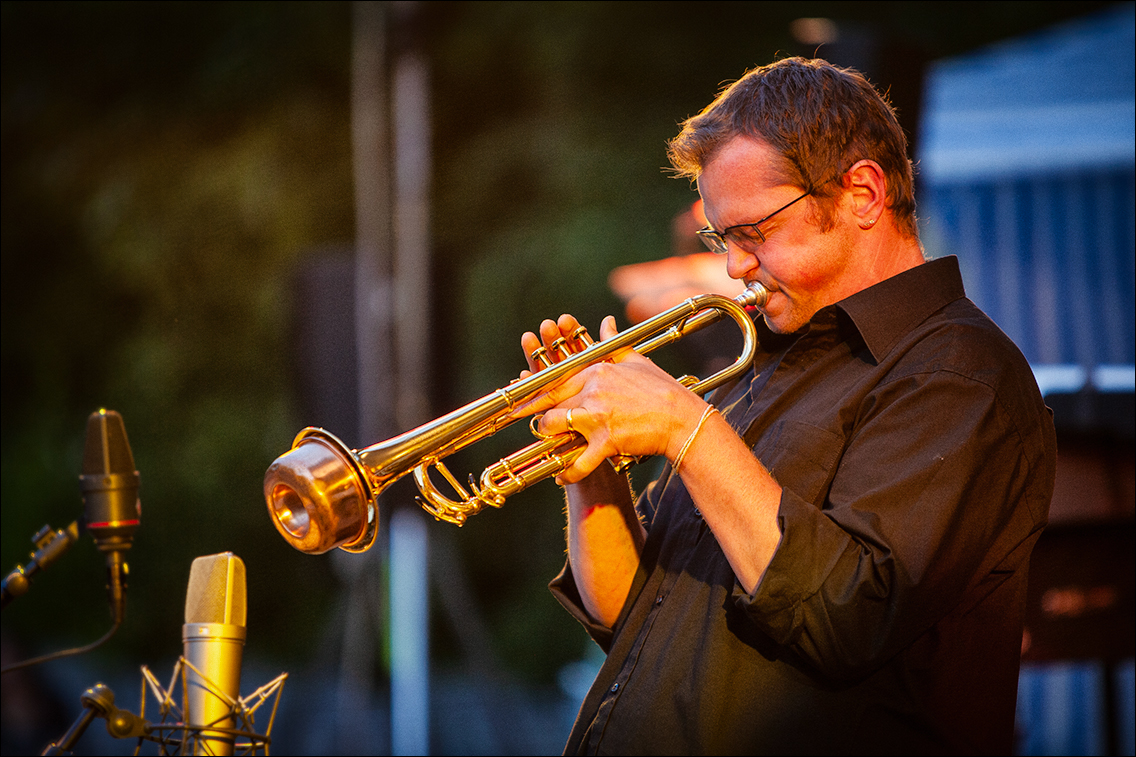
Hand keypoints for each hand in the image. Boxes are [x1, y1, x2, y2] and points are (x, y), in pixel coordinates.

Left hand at [515, 314, 706, 483]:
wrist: (683, 420)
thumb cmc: (662, 390)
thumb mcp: (637, 360)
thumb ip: (613, 343)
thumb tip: (606, 322)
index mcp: (596, 371)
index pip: (555, 379)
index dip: (532, 388)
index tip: (516, 394)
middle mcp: (592, 391)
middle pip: (549, 402)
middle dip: (533, 413)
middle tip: (521, 421)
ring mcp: (597, 416)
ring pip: (555, 427)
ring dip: (549, 438)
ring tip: (549, 446)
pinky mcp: (606, 441)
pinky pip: (579, 462)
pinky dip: (568, 473)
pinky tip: (561, 478)